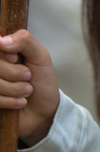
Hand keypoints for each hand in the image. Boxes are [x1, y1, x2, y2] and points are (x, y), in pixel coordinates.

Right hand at [0, 29, 60, 145]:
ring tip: (26, 91)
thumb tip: (1, 40)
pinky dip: (11, 101)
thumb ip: (25, 41)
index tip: (16, 59)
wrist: (44, 111)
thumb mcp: (40, 57)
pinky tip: (20, 102)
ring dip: (16, 89)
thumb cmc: (41, 81)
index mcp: (1, 52)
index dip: (3, 55)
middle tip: (27, 77)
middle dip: (15, 73)